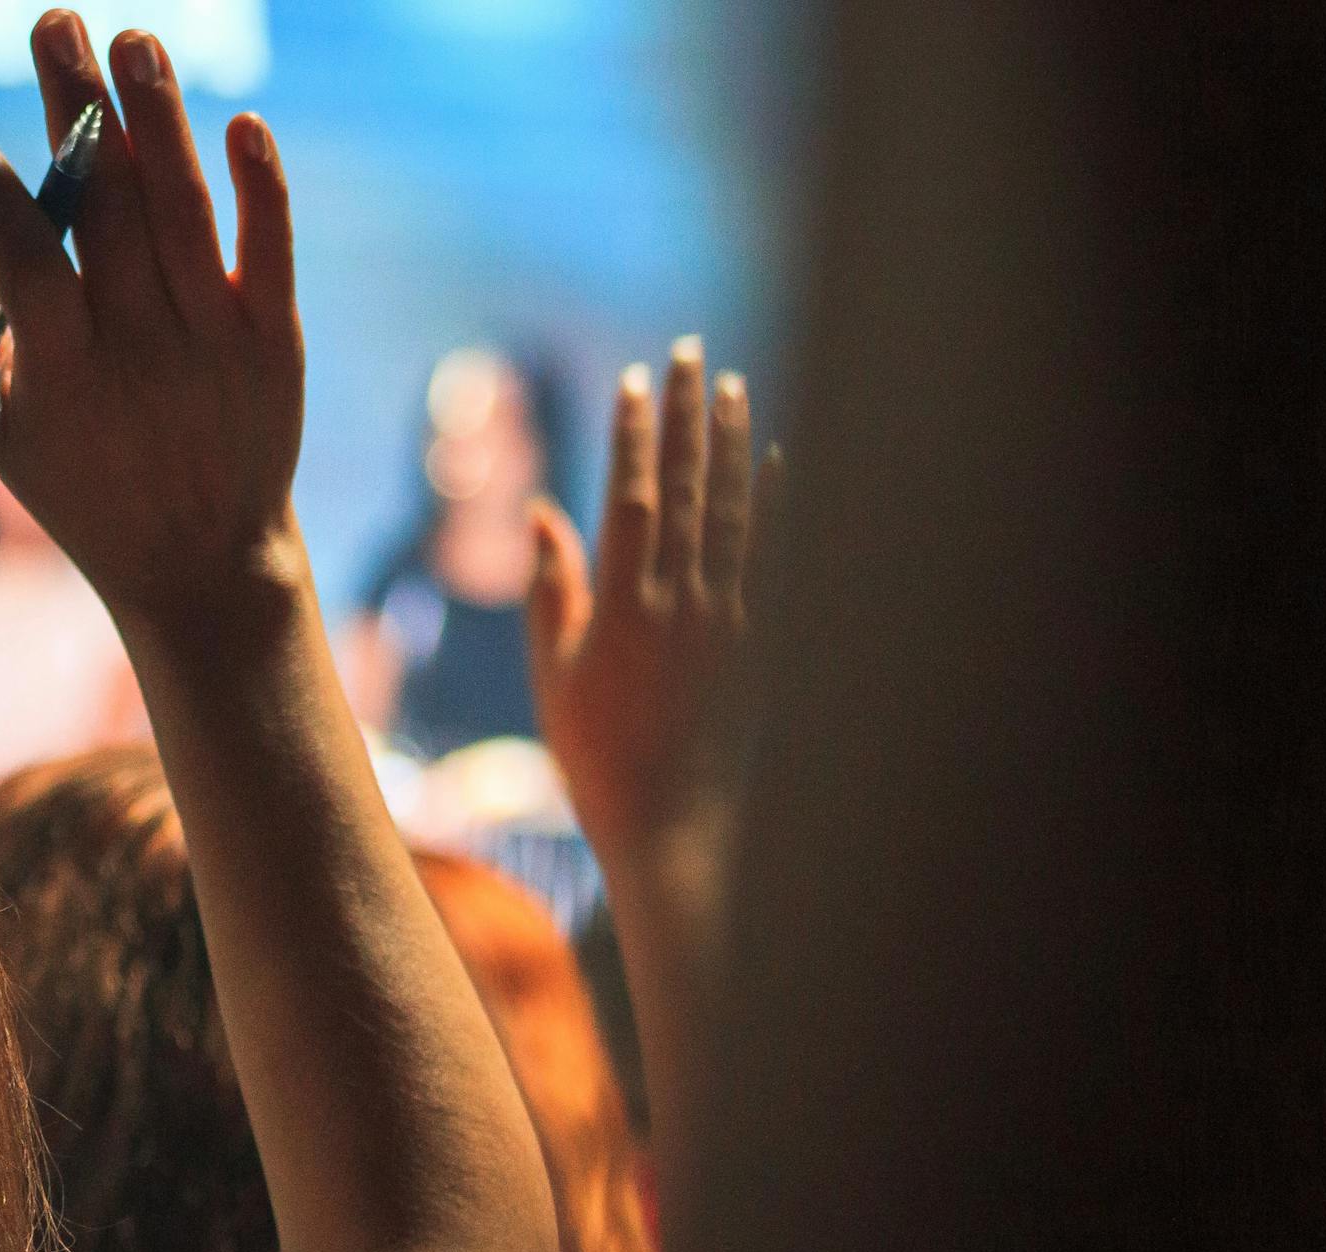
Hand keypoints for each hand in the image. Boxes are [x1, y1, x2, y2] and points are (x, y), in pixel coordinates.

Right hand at [0, 10, 305, 622]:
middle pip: (108, 210)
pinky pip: (269, 248)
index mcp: (64, 375)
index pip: (28, 264)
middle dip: (75, 107)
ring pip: (184, 209)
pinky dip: (259, 185)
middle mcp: (143, 350)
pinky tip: (239, 123)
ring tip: (133, 40)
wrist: (202, 560)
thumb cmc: (82, 480)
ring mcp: (215, 341)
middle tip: (55, 21)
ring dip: (159, 115)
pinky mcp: (273, 339)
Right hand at [526, 338, 773, 866]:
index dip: (633, 434)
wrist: (673, 825)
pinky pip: (773, 557)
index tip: (634, 380)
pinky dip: (776, 504)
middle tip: (690, 352)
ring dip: (732, 443)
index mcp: (623, 608)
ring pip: (734, 511)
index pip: (630, 496)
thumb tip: (545, 514)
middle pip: (687, 487)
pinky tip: (779, 461)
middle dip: (687, 415)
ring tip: (732, 387)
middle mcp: (682, 603)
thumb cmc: (597, 756)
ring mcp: (729, 620)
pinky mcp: (762, 641)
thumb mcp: (555, 674)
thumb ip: (555, 589)